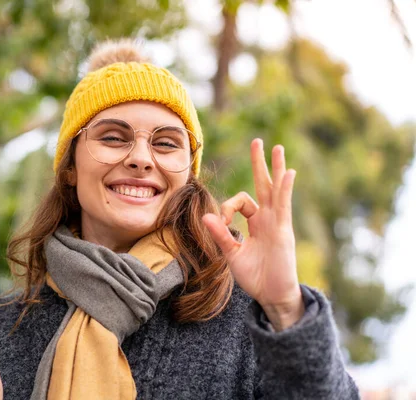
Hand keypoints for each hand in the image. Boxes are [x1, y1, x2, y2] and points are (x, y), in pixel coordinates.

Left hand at [202, 139, 303, 330]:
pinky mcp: (283, 231)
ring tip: (276, 148)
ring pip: (276, 190)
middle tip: (257, 142)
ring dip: (275, 168)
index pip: (241, 202)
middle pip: (263, 185)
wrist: (273, 295)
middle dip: (260, 164)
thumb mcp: (232, 255)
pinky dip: (284, 189)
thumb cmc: (255, 276)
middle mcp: (268, 219)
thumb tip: (207, 217)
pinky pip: (283, 206)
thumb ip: (221, 236)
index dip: (227, 208)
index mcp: (255, 223)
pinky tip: (287, 173)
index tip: (221, 224)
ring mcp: (277, 223)